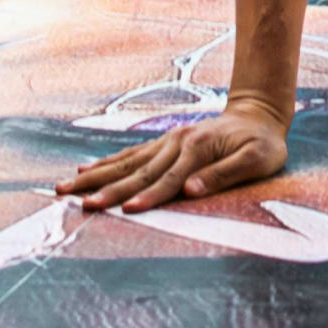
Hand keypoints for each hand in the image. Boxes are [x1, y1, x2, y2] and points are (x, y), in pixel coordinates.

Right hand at [58, 102, 289, 214]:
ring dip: (94, 177)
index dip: (147, 198)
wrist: (257, 115)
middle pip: (136, 173)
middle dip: (107, 191)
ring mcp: (165, 143)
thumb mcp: (257, 160)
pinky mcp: (161, 145)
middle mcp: (174, 144)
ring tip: (64, 188)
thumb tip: (192, 191)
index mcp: (196, 150)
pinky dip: (105, 164)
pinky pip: (128, 156)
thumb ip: (225, 174)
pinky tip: (85, 171)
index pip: (168, 181)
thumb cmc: (262, 144)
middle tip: (81, 206)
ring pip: (124, 163)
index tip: (126, 212)